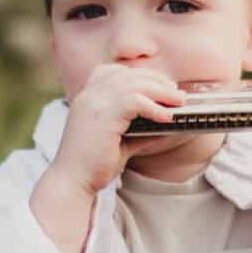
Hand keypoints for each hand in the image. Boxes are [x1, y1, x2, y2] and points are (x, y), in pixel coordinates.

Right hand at [48, 64, 187, 198]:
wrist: (73, 181)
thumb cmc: (93, 165)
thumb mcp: (120, 143)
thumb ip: (139, 132)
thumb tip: (164, 127)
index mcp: (88, 98)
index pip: (113, 71)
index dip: (139, 75)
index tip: (160, 84)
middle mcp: (89, 95)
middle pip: (128, 74)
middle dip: (156, 80)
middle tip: (176, 93)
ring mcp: (94, 103)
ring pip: (134, 84)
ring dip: (161, 91)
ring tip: (178, 102)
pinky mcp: (103, 116)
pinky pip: (135, 101)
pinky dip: (154, 107)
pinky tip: (166, 117)